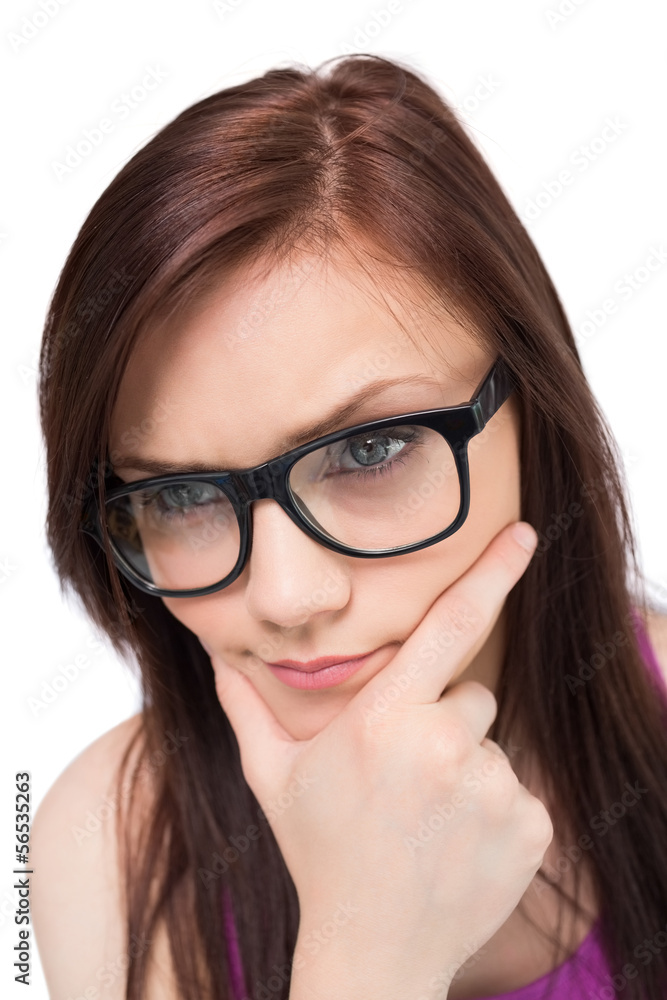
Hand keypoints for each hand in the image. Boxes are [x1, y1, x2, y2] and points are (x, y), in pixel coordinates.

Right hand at [212, 521, 552, 993]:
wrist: (375, 951)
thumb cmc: (320, 853)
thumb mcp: (272, 776)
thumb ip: (245, 706)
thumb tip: (215, 653)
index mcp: (384, 721)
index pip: (449, 626)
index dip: (492, 574)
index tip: (525, 537)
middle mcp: (444, 746)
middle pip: (469, 695)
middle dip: (443, 720)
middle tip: (406, 775)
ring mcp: (493, 789)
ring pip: (491, 744)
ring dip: (466, 766)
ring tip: (427, 815)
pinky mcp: (531, 825)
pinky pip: (520, 789)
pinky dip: (495, 808)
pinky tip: (456, 842)